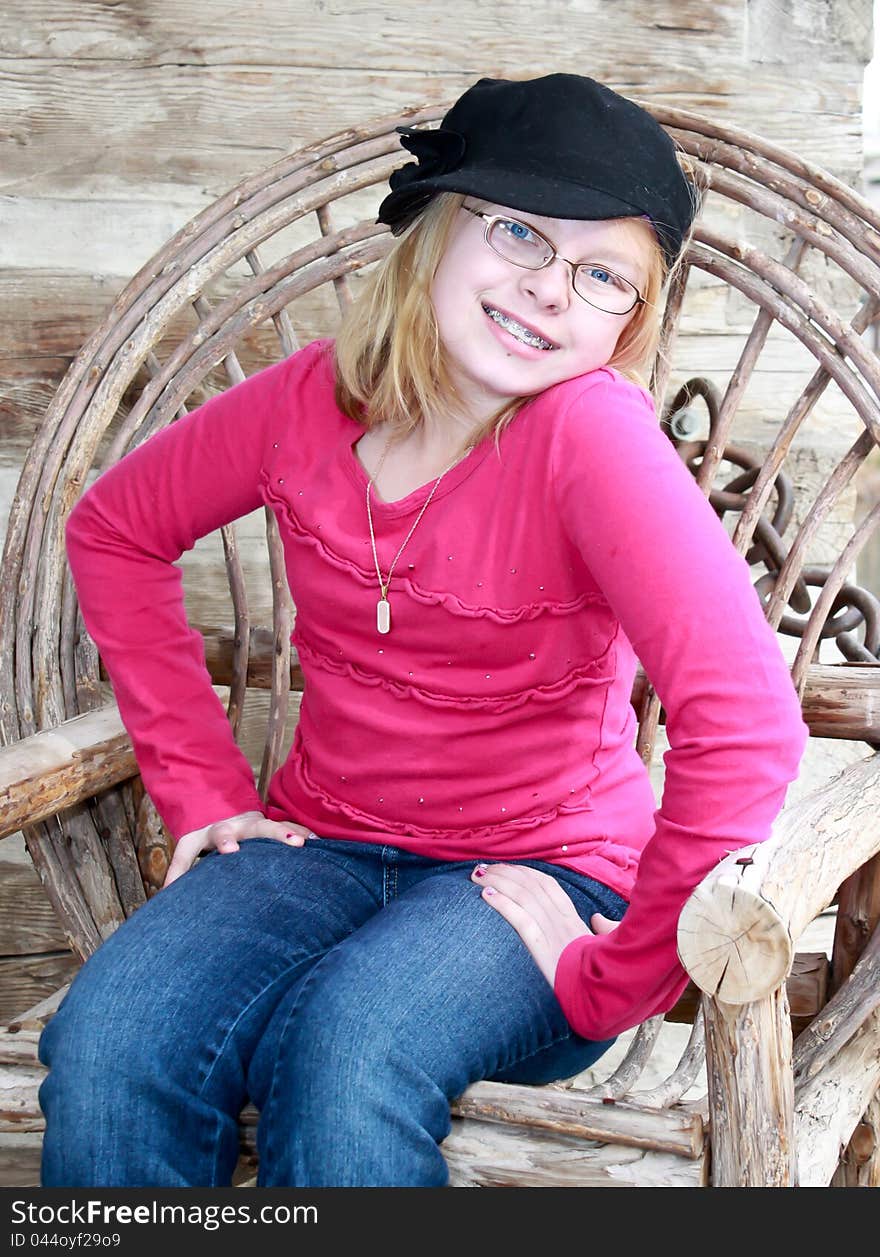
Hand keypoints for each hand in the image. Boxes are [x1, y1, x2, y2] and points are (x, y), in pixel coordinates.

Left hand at [163, 810, 310, 887]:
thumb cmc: (205, 832)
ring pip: (283, 826)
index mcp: (222, 829)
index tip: (231, 851)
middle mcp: (246, 824)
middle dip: (278, 833)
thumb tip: (164, 895)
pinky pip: (295, 830)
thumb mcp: (188, 845)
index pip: (223, 834)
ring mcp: (263, 824)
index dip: (226, 842)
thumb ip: (178, 868)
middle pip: (262, 827)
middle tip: (294, 843)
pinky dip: (307, 835)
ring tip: (314, 843)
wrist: (222, 805)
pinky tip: (323, 845)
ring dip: (298, 834)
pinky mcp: (276, 827)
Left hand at [470, 862, 620, 986]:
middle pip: (531, 885)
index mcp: (574, 919)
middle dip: (505, 872)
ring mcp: (553, 935)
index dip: (525, 872)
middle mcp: (563, 921)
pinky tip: (486, 895)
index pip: (547, 885)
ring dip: (498, 881)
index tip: (506, 868)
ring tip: (478, 875)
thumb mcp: (606, 948)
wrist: (603, 997)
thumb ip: (604, 928)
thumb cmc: (602, 975)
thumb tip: (598, 919)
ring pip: (524, 897)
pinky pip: (522, 921)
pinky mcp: (544, 952)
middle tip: (484, 868)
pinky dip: (503, 904)